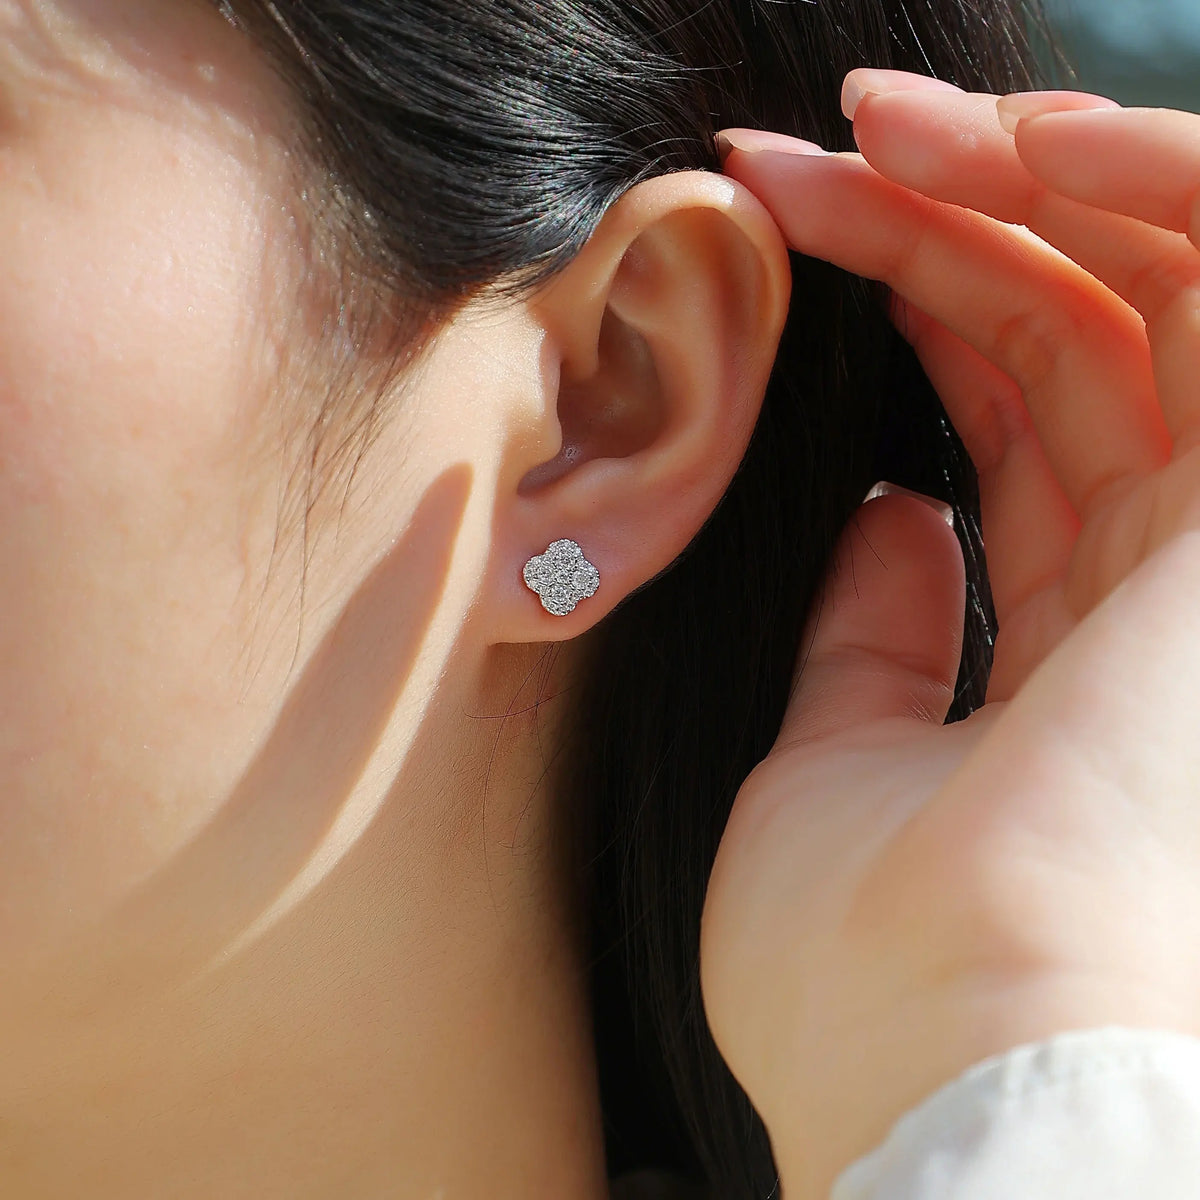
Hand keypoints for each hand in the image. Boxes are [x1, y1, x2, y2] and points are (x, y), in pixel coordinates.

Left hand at [699, 70, 1199, 1197]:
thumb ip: (874, 644)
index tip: (791, 252)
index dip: (916, 323)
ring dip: (1014, 180)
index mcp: (1072, 660)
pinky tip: (998, 133)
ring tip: (871, 123)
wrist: (954, 1067)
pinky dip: (1129, 181)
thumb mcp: (835, 774)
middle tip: (800, 158)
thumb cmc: (876, 972)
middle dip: (935, 230)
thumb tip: (893, 524)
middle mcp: (1168, 590)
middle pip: (1069, 344)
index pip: (1021, 434)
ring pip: (1145, 290)